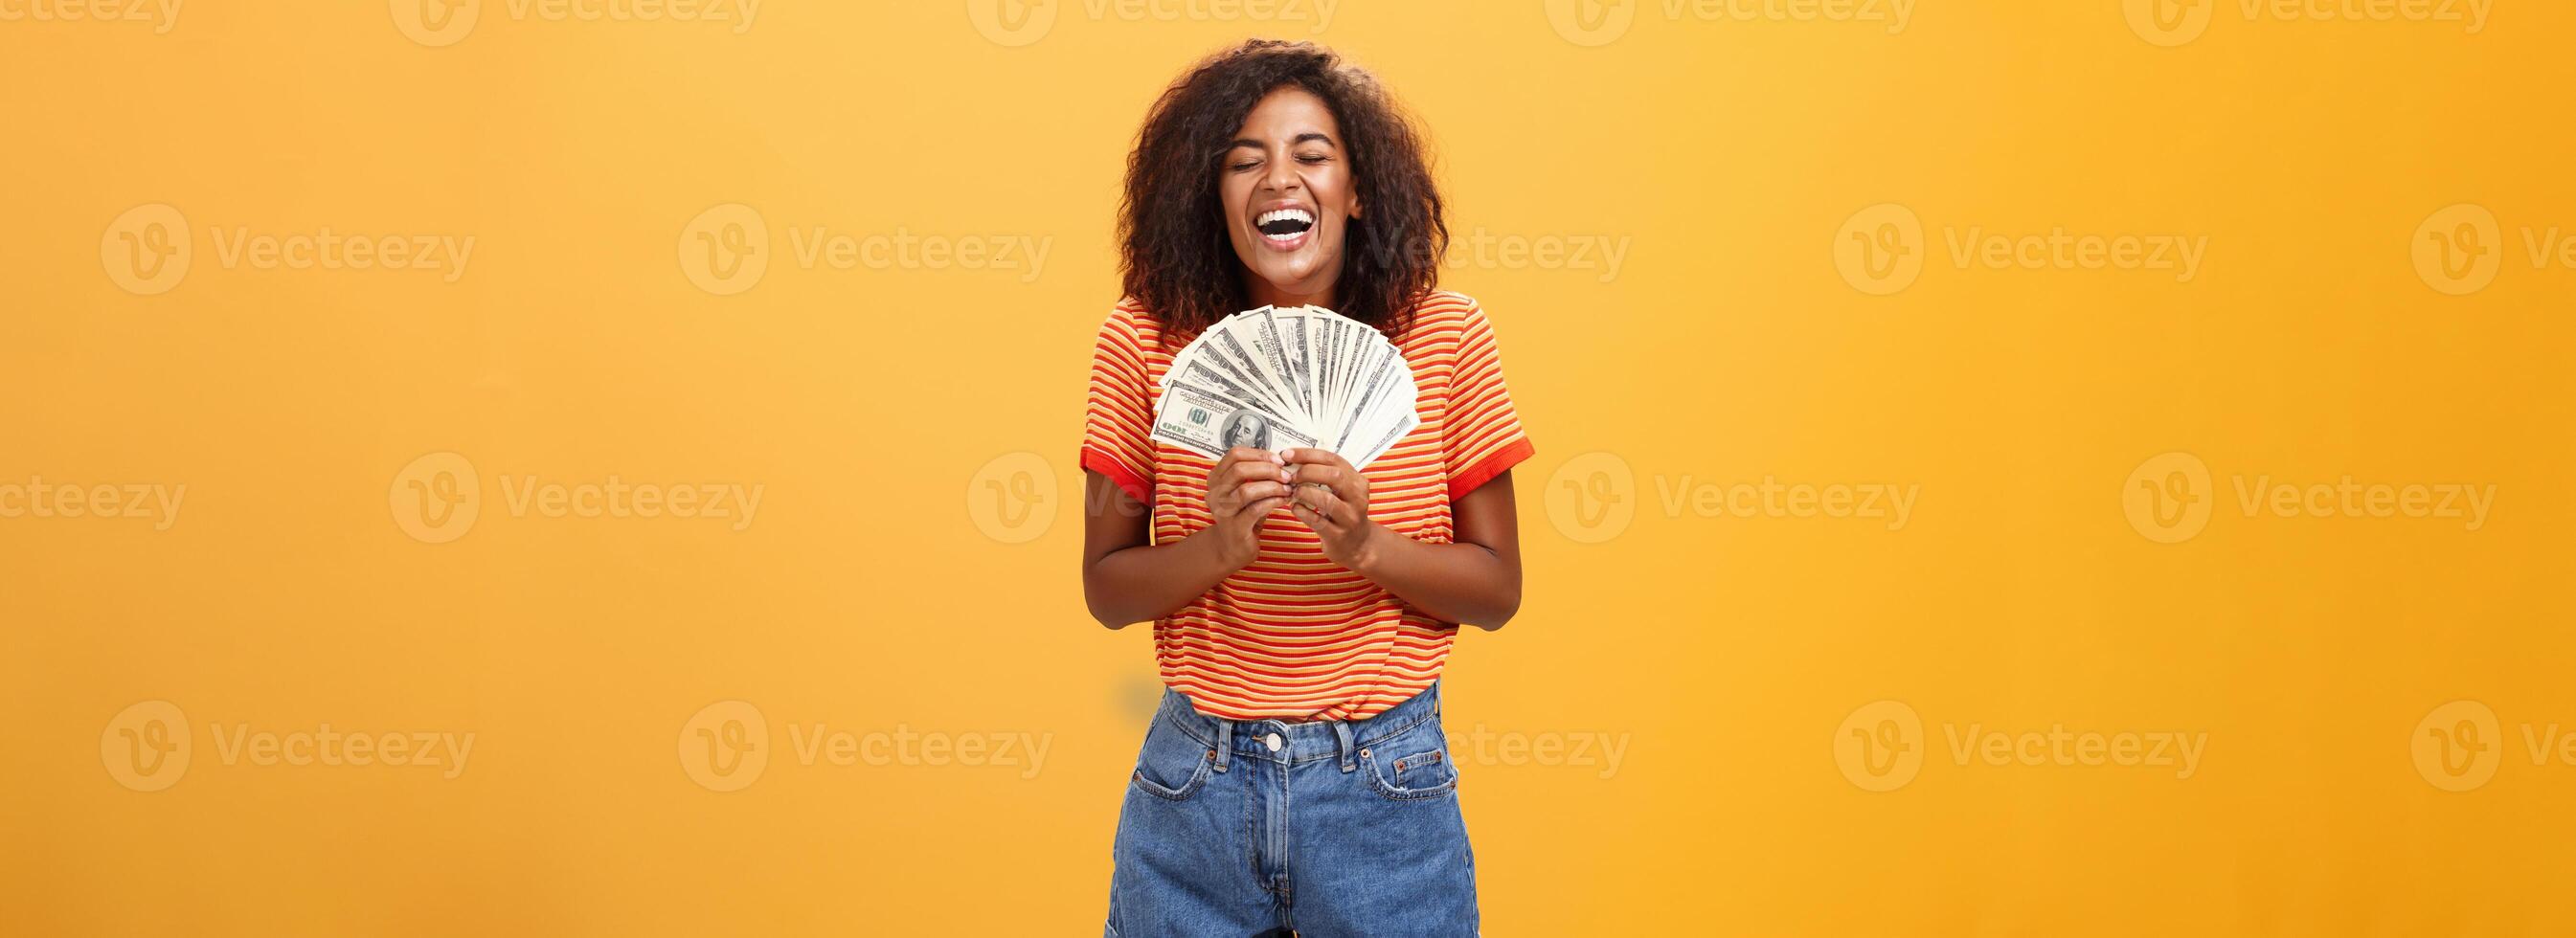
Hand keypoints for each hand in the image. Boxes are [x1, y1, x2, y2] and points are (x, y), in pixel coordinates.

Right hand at [1202, 447, 1291, 568]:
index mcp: (1216, 478)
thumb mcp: (1247, 490)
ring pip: (1247, 490)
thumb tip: (1282, 462)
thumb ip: (1257, 475)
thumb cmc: (1243, 514)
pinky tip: (1284, 500)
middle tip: (1286, 475)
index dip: (1259, 454)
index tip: (1279, 460)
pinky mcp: (1234, 527)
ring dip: (1273, 486)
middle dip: (1268, 469)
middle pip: (1240, 469)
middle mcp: (1215, 493)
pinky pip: (1256, 509)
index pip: (1235, 455)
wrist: (1233, 547)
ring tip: (1288, 488)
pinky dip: (1273, 502)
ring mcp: (1222, 511)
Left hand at [1282, 448, 1378, 569]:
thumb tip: (1293, 460)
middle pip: (1334, 476)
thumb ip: (1325, 475)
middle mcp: (1358, 498)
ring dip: (1305, 493)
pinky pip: (1317, 521)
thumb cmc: (1343, 513)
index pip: (1333, 460)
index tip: (1288, 454)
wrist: (1357, 545)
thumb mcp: (1343, 491)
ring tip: (1293, 492)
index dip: (1308, 455)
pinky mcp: (1339, 536)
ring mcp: (1350, 518)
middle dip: (1307, 472)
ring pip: (1327, 500)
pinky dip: (1302, 512)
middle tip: (1290, 476)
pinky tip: (1294, 508)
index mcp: (1358, 482)